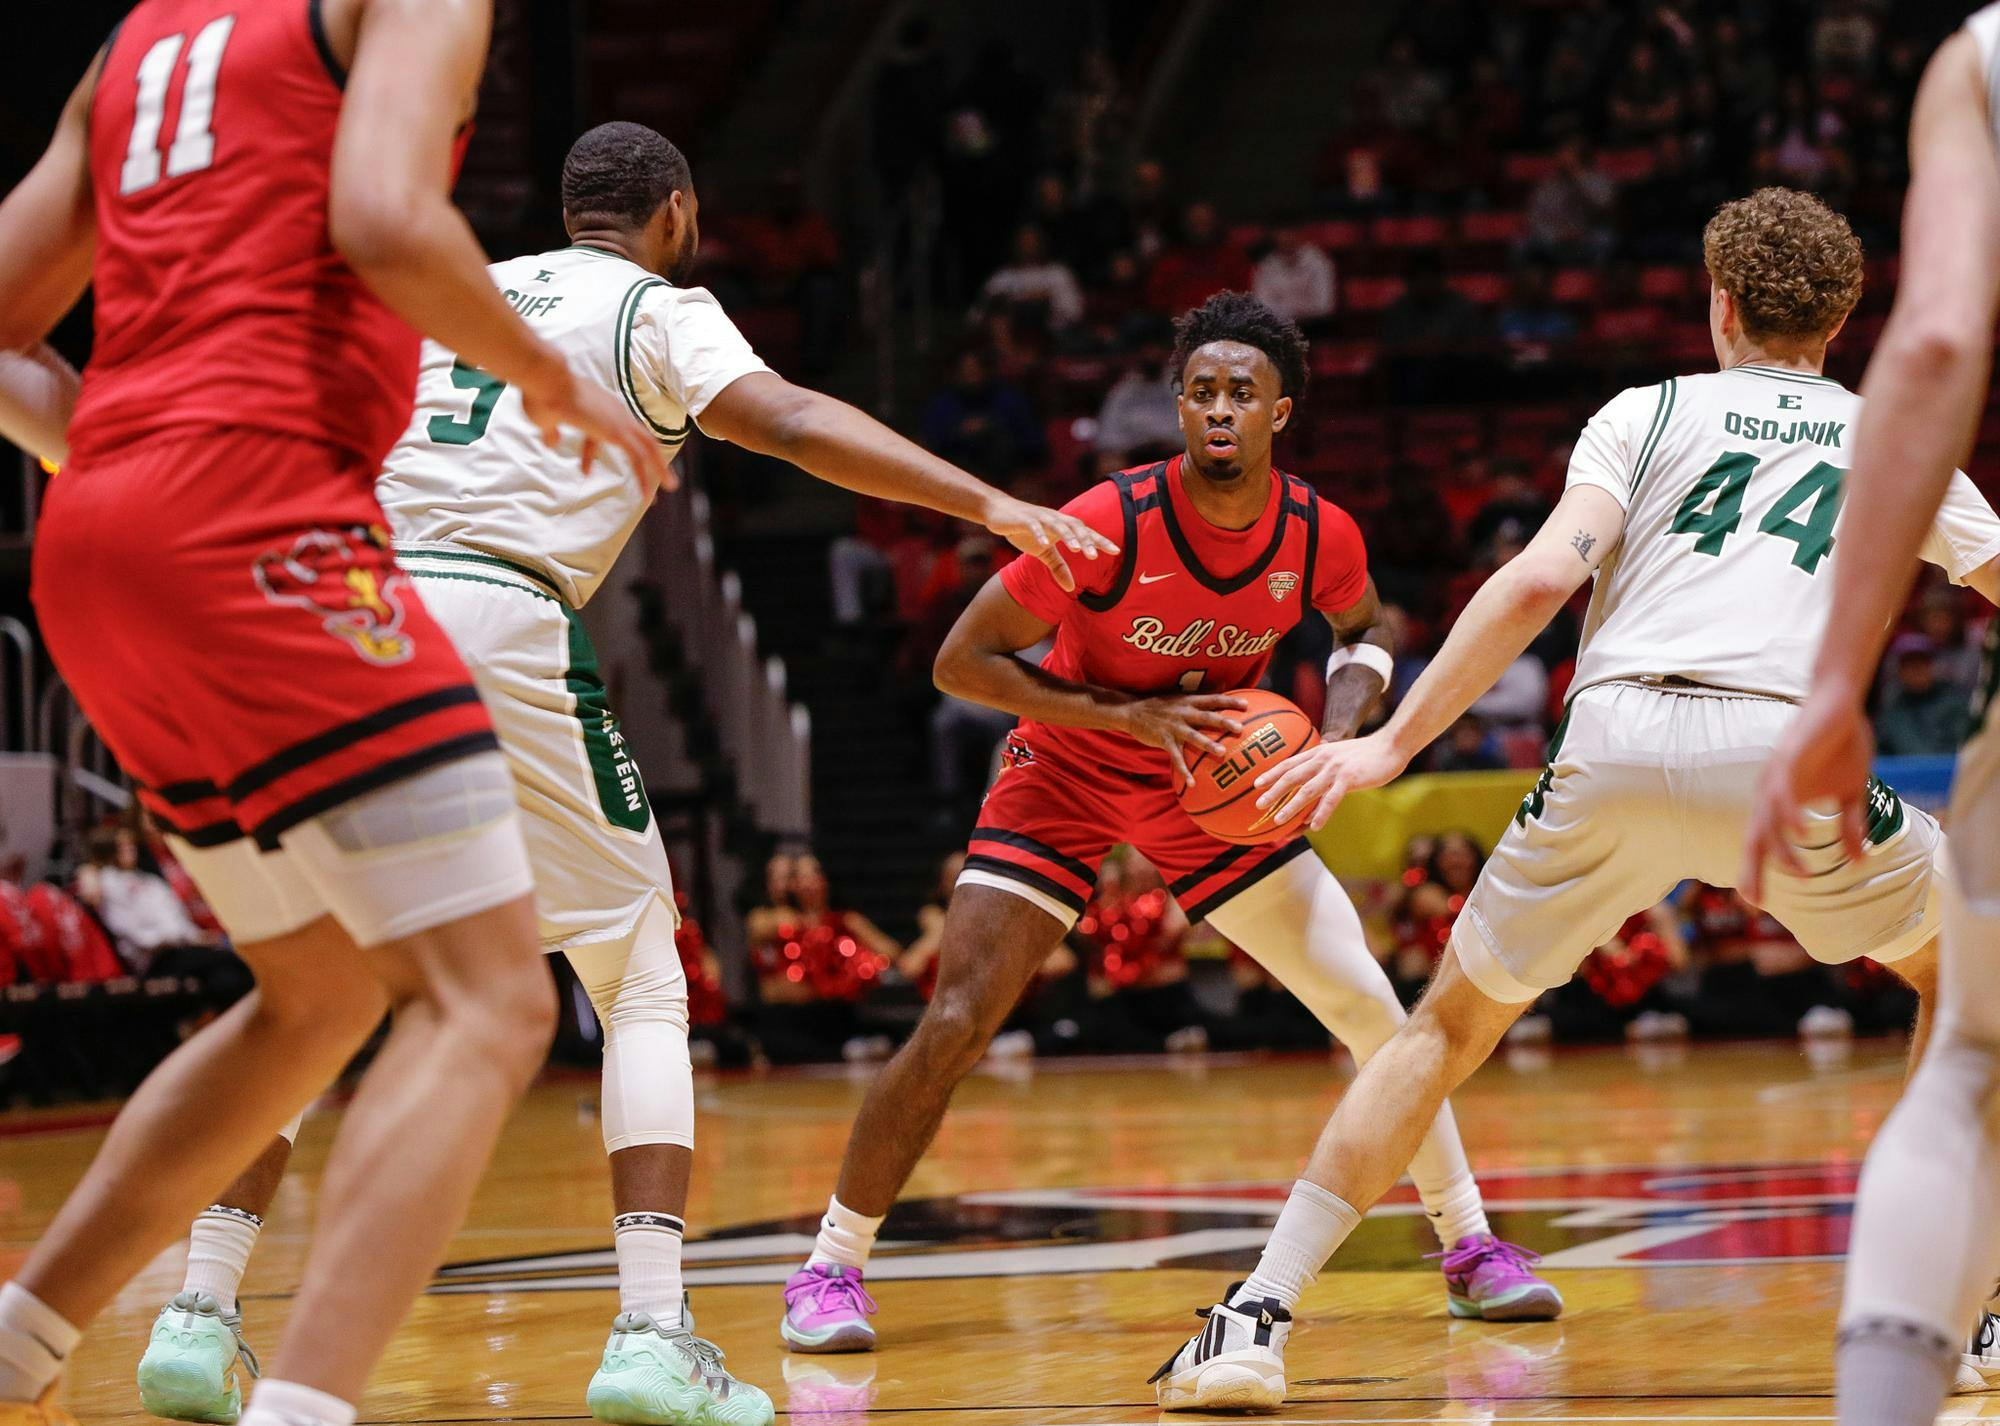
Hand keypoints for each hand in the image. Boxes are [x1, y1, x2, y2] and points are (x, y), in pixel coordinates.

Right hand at [518, 357, 676, 493]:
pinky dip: (646, 475)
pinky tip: (647, 494)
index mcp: (598, 406)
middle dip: (651, 459)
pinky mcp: (617, 431)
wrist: (546, 379)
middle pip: (640, 438)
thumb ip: (552, 432)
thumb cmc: (541, 396)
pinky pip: (639, 457)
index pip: (602, 432)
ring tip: (669, 487)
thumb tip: (552, 444)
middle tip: (658, 478)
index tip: (584, 472)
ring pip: (648, 447)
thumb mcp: (545, 420)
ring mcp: (618, 419)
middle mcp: (614, 411)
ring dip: (658, 468)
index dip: (590, 455)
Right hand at [985, 495, 1120, 592]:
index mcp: (1062, 526)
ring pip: (1057, 524)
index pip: (1085, 532)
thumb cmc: (1024, 530)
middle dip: (1086, 540)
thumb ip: (1058, 567)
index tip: (1116, 551)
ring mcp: (1039, 517)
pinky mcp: (1023, 519)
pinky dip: (1038, 533)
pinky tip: (1044, 543)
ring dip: (1067, 535)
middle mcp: (1055, 518)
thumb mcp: (1043, 552)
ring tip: (1076, 548)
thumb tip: (1071, 588)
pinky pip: (1033, 525)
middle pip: (1075, 527)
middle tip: (1095, 555)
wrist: (997, 512)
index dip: (1099, 541)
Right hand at [1119, 693, 1247, 789]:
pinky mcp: (1164, 740)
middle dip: (1223, 723)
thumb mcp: (1179, 697)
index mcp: (1189, 702)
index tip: (1246, 705)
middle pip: (1206, 717)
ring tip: (1222, 753)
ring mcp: (1174, 727)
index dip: (1229, 702)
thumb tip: (1223, 688)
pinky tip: (1192, 783)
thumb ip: (1200, 697)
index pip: (1213, 699)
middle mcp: (1183, 713)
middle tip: (1240, 728)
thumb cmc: (1159, 705)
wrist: (1132, 711)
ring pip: (1194, 736)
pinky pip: (1176, 757)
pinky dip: (1184, 770)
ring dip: (1208, 745)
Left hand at [1252, 731, 1408, 831]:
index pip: (1289, 763)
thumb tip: (1314, 784)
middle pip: (1292, 776)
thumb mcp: (1340, 756)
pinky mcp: (1350, 779)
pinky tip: (1314, 827)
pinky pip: (1331, 799)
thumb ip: (1325, 768)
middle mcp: (1323, 759)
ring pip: (1307, 790)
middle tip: (1258, 804)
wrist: (1391, 746)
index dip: (1272, 773)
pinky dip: (1321, 813)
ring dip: (1291, 806)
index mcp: (1319, 752)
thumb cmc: (1366, 754)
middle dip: (1273, 791)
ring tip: (1278, 820)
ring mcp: (1335, 769)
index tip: (1256, 784)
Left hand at [1740, 687, 1873, 903]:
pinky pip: (1784, 790)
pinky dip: (1789, 812)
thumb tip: (1860, 861)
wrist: (1840, 702)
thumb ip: (1850, 825)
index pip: (1763, 841)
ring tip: (1799, 873)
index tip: (1756, 902)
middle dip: (1752, 869)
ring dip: (1782, 847)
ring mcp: (1777, 775)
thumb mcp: (1851, 792)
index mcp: (1780, 802)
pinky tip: (1799, 832)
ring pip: (1769, 819)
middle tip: (1754, 901)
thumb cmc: (1842, 745)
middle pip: (1755, 837)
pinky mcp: (1789, 757)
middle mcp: (1771, 792)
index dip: (1757, 870)